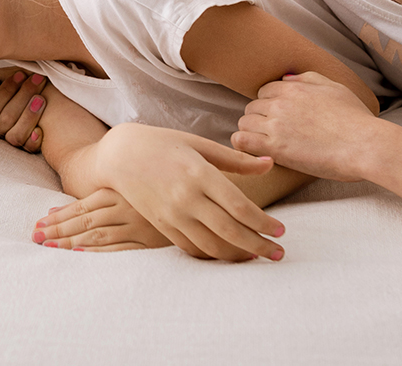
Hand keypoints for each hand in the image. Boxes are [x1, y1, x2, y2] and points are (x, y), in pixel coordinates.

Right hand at [0, 69, 47, 151]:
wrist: (26, 99)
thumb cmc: (10, 90)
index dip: (6, 90)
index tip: (21, 74)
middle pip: (6, 119)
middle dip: (24, 96)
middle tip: (38, 79)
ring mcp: (10, 141)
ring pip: (16, 136)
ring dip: (29, 117)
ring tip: (41, 98)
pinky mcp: (26, 148)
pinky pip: (28, 149)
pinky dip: (34, 141)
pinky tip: (40, 129)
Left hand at [31, 189, 173, 251]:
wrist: (195, 201)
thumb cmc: (154, 193)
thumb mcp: (128, 188)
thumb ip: (95, 197)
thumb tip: (54, 209)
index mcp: (121, 191)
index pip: (83, 205)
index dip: (59, 216)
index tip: (39, 223)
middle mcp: (127, 207)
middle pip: (86, 220)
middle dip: (58, 229)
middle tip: (36, 237)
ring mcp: (138, 226)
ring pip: (98, 235)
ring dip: (71, 241)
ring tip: (49, 247)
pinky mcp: (150, 243)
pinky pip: (119, 249)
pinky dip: (97, 251)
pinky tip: (78, 253)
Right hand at [91, 124, 286, 261]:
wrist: (120, 155)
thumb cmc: (164, 144)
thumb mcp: (200, 144)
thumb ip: (236, 160)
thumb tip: (269, 165)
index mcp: (200, 173)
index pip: (239, 206)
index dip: (263, 222)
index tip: (280, 230)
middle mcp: (186, 197)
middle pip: (230, 230)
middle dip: (258, 245)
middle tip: (278, 254)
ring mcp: (172, 214)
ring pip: (211, 245)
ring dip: (237, 255)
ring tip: (257, 257)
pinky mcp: (162, 225)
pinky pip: (191, 248)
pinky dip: (212, 255)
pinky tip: (228, 254)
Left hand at [232, 71, 376, 181]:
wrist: (364, 144)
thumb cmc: (356, 118)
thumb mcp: (335, 88)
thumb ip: (308, 79)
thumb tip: (286, 78)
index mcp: (294, 87)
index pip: (265, 91)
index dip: (270, 104)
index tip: (279, 117)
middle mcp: (281, 103)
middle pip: (253, 107)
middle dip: (260, 118)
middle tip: (273, 133)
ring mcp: (276, 125)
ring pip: (245, 123)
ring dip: (252, 132)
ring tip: (266, 143)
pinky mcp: (275, 148)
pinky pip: (242, 141)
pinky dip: (244, 145)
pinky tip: (257, 151)